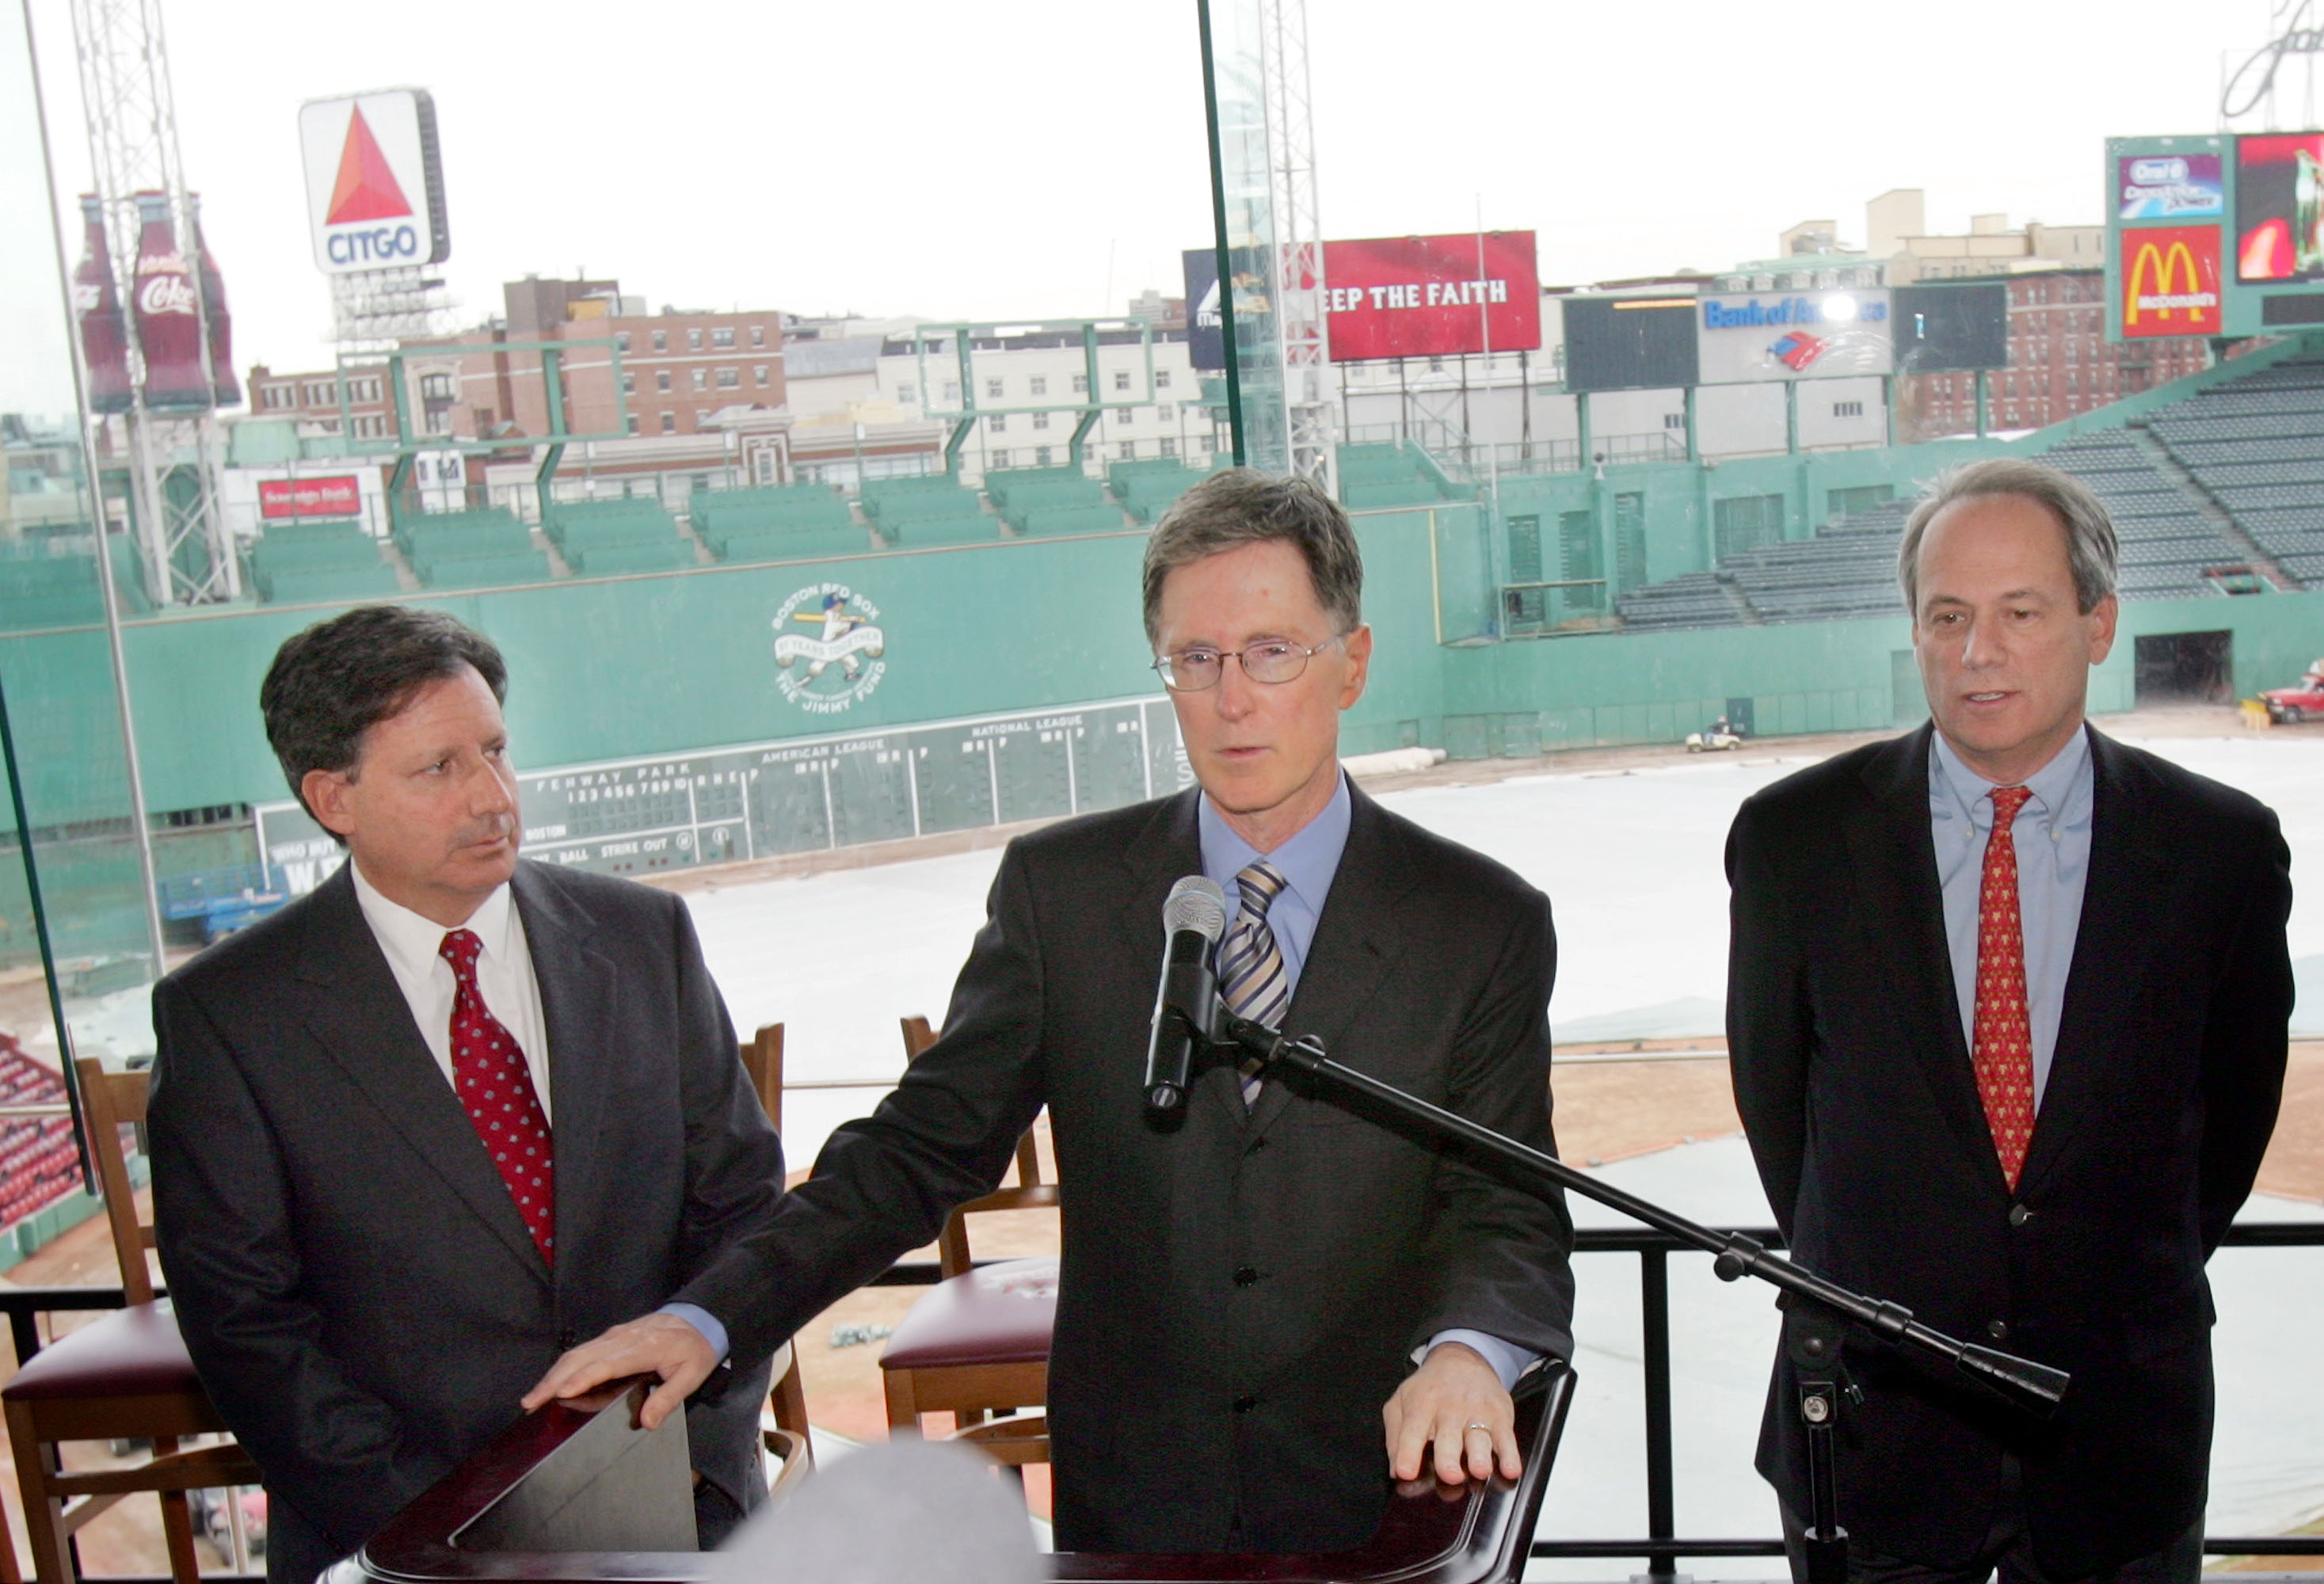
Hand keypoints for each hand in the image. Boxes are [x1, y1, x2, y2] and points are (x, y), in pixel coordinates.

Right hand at [522, 1312, 715, 1430]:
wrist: (698, 1318)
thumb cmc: (695, 1349)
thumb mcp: (691, 1376)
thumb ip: (668, 1398)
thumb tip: (647, 1422)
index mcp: (643, 1348)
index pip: (606, 1364)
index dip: (582, 1379)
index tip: (560, 1393)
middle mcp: (622, 1339)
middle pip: (581, 1357)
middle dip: (553, 1380)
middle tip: (531, 1404)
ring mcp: (614, 1336)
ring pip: (577, 1353)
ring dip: (553, 1374)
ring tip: (533, 1397)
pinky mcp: (611, 1337)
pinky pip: (583, 1351)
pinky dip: (563, 1367)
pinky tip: (552, 1382)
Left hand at [1382, 1341, 1519, 1484]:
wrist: (1461, 1359)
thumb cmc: (1429, 1389)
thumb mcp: (1401, 1403)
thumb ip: (1395, 1437)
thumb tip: (1395, 1471)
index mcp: (1421, 1407)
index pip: (1412, 1431)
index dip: (1407, 1453)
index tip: (1405, 1472)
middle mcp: (1449, 1410)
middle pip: (1448, 1438)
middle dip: (1448, 1458)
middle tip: (1450, 1476)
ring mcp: (1476, 1413)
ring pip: (1479, 1439)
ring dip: (1480, 1456)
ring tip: (1480, 1470)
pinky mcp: (1499, 1416)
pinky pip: (1506, 1438)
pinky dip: (1510, 1454)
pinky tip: (1511, 1468)